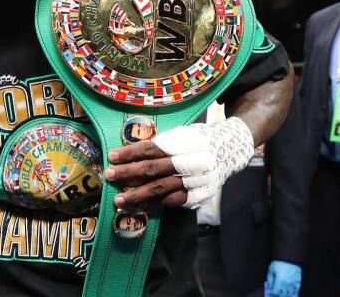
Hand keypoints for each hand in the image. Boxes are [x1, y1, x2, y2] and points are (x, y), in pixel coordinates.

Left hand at [106, 117, 254, 208]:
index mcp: (186, 141)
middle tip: (109, 176)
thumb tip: (129, 154)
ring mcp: (198, 179)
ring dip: (138, 194)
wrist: (230, 150)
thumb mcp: (182, 134)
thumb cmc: (199, 139)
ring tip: (119, 199)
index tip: (112, 156)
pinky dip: (158, 203)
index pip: (152, 148)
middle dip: (129, 173)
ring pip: (162, 188)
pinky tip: (143, 205)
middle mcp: (193, 160)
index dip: (131, 153)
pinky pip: (175, 201)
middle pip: (154, 168)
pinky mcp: (201, 194)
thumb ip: (160, 144)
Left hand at [264, 260, 301, 296]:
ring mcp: (293, 283)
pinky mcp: (298, 280)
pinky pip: (296, 289)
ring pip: (290, 293)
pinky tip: (291, 290)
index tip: (271, 292)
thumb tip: (270, 287)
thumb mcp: (271, 270)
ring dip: (286, 294)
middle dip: (279, 295)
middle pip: (283, 295)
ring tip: (284, 292)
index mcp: (279, 282)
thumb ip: (269, 280)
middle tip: (277, 293)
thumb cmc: (279, 263)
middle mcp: (286, 284)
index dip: (272, 293)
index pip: (275, 292)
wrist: (289, 256)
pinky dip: (294, 290)